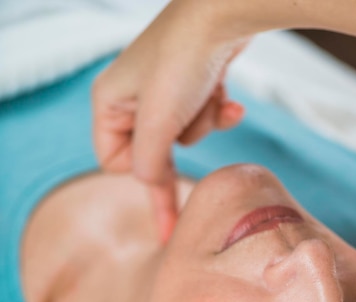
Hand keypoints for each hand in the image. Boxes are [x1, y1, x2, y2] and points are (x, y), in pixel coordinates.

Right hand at [93, 0, 245, 240]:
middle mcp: (132, 96)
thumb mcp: (158, 122)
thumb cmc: (183, 61)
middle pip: (152, 152)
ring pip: (182, 135)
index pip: (113, 161)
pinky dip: (219, 111)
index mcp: (110, 103)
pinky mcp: (191, 83)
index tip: (164, 185)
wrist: (223, 13)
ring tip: (212, 99)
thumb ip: (148, 163)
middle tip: (183, 215)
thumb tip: (150, 182)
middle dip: (178, 150)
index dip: (140, 173)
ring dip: (203, 124)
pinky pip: (203, 115)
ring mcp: (163, 89)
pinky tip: (233, 104)